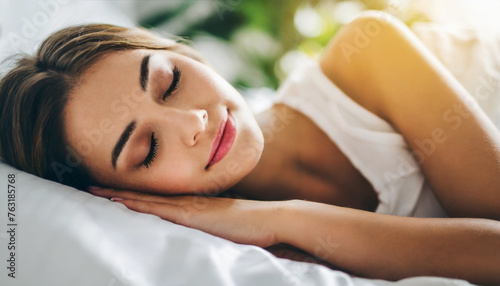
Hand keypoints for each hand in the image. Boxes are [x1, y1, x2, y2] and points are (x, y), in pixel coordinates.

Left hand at [88, 187, 288, 247]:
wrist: (273, 219)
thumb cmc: (254, 226)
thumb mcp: (227, 225)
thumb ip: (211, 225)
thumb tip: (203, 230)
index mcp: (195, 204)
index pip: (158, 198)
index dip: (134, 194)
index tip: (112, 191)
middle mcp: (189, 202)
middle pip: (147, 196)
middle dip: (118, 191)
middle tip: (90, 186)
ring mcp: (191, 207)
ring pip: (148, 199)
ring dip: (121, 196)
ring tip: (95, 192)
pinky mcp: (195, 216)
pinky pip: (160, 209)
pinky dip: (138, 205)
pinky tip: (121, 202)